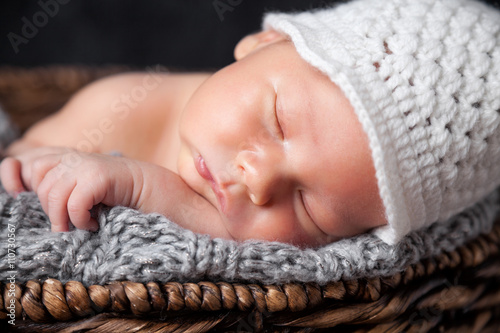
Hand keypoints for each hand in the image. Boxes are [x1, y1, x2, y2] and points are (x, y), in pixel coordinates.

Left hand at [0, 147, 141, 231]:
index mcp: (62, 156)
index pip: (26, 164)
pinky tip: (93, 222)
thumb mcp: (76, 189)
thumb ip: (51, 187)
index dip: (15, 179)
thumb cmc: (110, 195)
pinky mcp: (97, 176)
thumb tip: (17, 193)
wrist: (147, 190)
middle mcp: (70, 156)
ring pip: (53, 196)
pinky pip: (74, 205)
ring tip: (81, 223)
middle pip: (39, 184)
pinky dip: (81, 220)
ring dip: (65, 219)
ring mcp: (84, 164)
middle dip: (49, 209)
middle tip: (69, 219)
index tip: (22, 196)